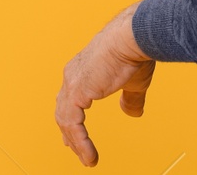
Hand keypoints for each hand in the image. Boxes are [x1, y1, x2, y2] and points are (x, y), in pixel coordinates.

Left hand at [54, 2, 155, 166]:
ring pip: (65, 119)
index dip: (71, 118)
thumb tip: (132, 113)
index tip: (72, 134)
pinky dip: (79, 141)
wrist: (132, 38)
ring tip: (87, 159)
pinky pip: (72, 123)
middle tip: (72, 148)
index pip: (70, 99)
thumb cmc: (133, 52)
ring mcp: (72, 82)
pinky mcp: (77, 91)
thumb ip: (130, 99)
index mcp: (83, 71)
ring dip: (75, 142)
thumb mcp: (133, 83)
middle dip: (67, 131)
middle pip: (62, 109)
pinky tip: (88, 154)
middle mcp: (73, 75)